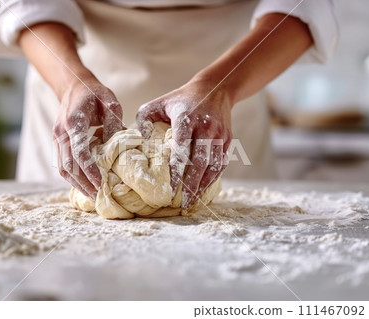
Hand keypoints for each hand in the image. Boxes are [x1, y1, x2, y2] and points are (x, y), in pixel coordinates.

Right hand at [53, 78, 122, 199]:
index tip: (101, 183)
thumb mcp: (110, 101)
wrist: (73, 85)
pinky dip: (73, 177)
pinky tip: (86, 185)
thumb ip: (113, 122)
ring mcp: (56, 138)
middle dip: (83, 183)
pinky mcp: (58, 143)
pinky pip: (62, 164)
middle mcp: (61, 132)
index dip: (89, 170)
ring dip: (77, 184)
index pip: (78, 151)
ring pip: (62, 168)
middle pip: (67, 165)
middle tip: (99, 197)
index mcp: (73, 121)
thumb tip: (116, 147)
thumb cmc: (94, 93)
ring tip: (93, 195)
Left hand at [136, 79, 231, 208]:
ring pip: (214, 165)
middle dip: (192, 185)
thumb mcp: (158, 103)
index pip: (182, 149)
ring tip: (194, 201)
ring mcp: (219, 134)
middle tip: (183, 203)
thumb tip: (140, 140)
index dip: (177, 171)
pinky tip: (204, 188)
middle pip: (200, 162)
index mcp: (186, 118)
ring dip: (204, 185)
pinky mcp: (227, 139)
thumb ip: (144, 119)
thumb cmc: (180, 99)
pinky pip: (222, 162)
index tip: (170, 188)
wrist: (215, 88)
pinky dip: (214, 178)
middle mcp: (206, 127)